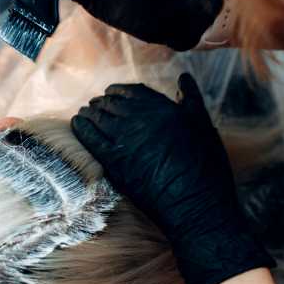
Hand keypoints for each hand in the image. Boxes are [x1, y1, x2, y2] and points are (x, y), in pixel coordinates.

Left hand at [72, 73, 274, 283]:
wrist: (196, 205)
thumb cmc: (206, 169)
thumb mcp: (204, 126)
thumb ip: (191, 100)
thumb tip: (183, 78)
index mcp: (164, 109)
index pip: (134, 91)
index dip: (120, 91)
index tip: (112, 93)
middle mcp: (142, 120)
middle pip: (113, 104)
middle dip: (102, 102)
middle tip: (95, 104)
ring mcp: (126, 140)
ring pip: (98, 118)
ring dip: (90, 113)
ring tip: (84, 113)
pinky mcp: (114, 162)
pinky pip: (90, 138)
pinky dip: (81, 128)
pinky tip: (77, 123)